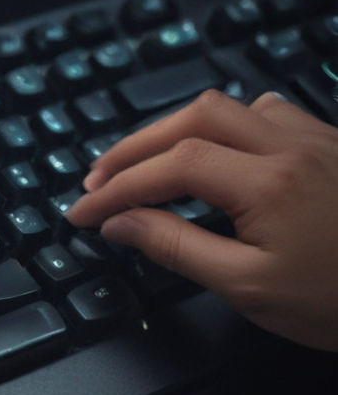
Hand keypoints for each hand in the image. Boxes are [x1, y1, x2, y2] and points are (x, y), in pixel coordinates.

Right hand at [67, 90, 337, 351]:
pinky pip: (268, 112)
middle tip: (97, 179)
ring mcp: (315, 140)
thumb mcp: (250, 288)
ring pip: (230, 106)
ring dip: (176, 129)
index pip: (169, 167)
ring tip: (145, 163)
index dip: (116, 187)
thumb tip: (121, 223)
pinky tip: (215, 151)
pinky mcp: (331, 146)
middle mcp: (290, 146)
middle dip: (134, 146)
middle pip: (192, 118)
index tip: (82, 212)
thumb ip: (178, 248)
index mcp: (268, 183)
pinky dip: (225, 125)